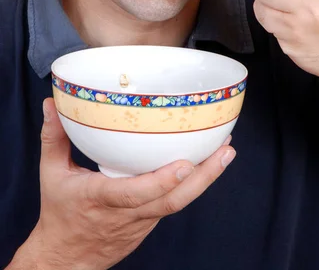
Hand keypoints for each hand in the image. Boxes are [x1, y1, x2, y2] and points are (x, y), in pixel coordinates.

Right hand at [10, 98, 235, 269]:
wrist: (66, 260)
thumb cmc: (60, 213)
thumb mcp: (51, 174)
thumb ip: (53, 137)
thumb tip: (52, 104)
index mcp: (101, 198)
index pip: (134, 194)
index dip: (161, 181)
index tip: (185, 165)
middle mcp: (127, 212)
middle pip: (171, 200)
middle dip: (203, 176)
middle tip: (226, 149)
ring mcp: (142, 221)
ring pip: (178, 203)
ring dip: (206, 178)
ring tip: (226, 151)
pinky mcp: (149, 223)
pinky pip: (174, 204)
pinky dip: (194, 185)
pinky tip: (208, 163)